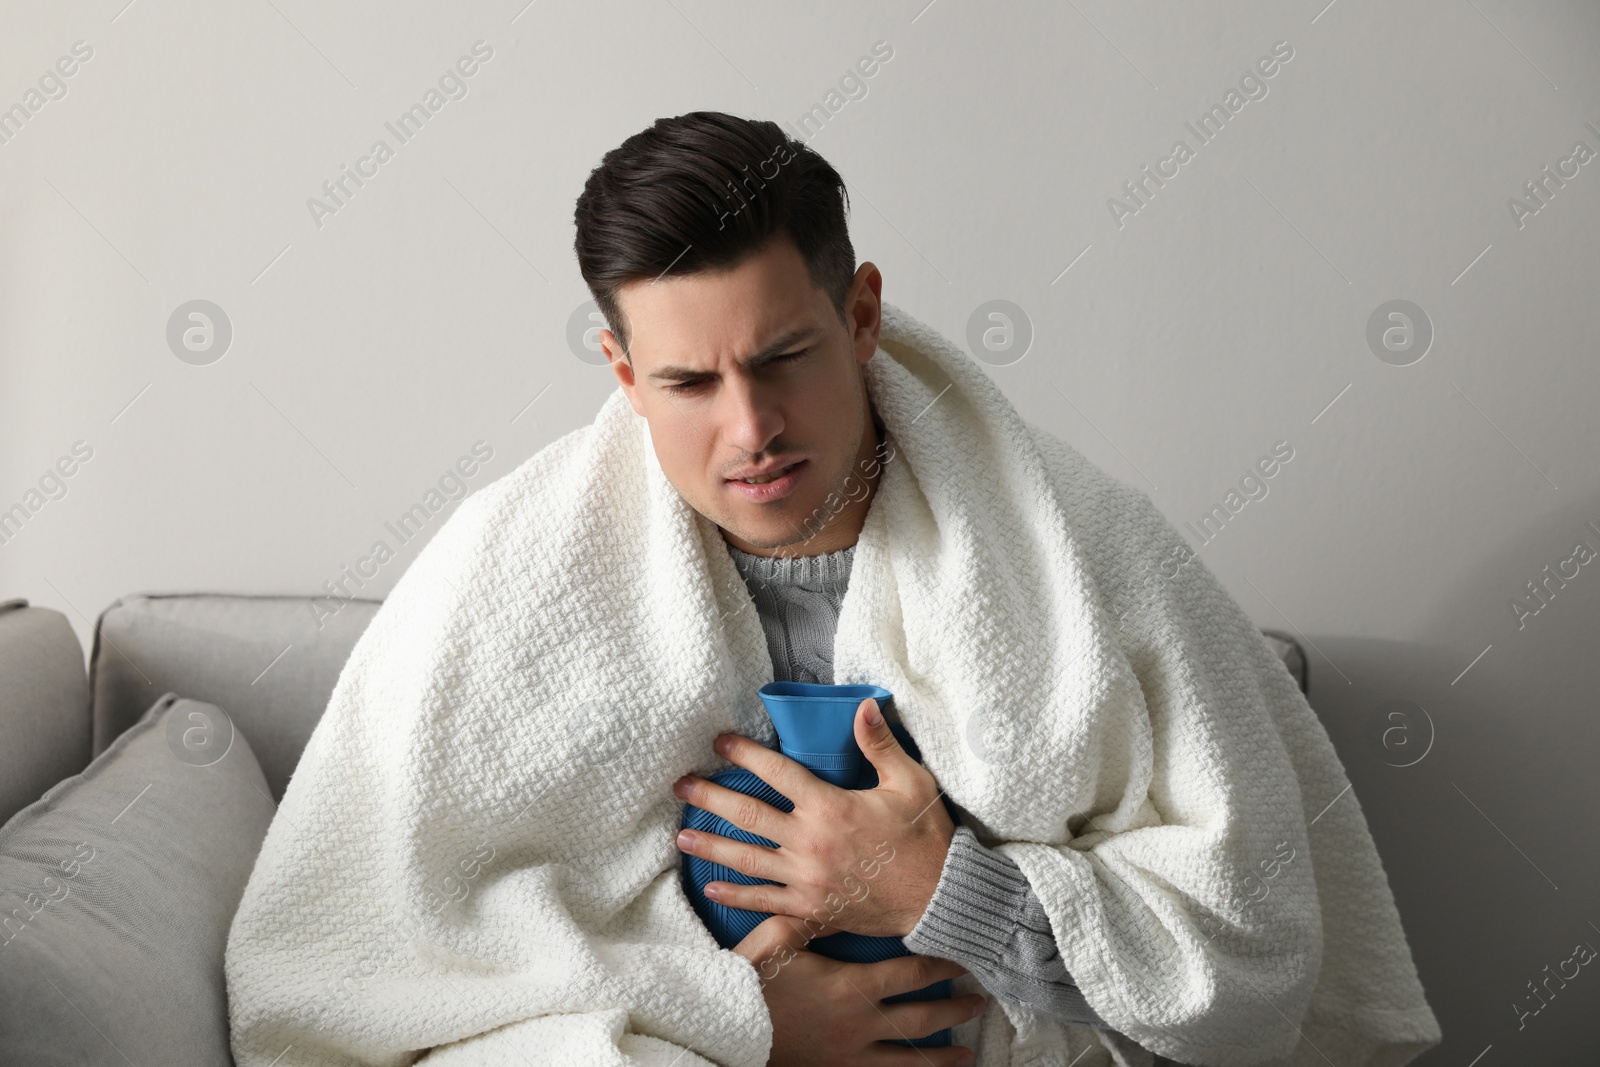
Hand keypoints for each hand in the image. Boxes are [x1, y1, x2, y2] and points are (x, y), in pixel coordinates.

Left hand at [674, 697, 955, 939]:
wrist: (940, 897)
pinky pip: (764, 902)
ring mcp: (806, 879)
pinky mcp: (810, 909)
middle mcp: (810, 843)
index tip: (720, 742)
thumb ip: (880, 744)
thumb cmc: (925, 838)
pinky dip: (736, 896)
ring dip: (711, 846)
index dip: (745, 753)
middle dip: (710, 797)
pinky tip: (712, 888)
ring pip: (747, 859)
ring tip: (682, 836)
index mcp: (830, 807)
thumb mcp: (910, 783)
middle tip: (681, 786)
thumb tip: (864, 705)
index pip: (777, 773)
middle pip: (748, 815)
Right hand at [735, 914, 981, 1066]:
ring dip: (942, 1054)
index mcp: (852, 986)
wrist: (727, 1029)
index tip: (962, 959)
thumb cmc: (752, 979)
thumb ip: (811, 912)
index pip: (911, 974)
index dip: (941, 966)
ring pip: (908, 1057)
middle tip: (980, 1001)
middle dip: (954, 1008)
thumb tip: (835, 884)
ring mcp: (850, 1054)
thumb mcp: (779, 935)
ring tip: (967, 1050)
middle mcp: (860, 1023)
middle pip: (921, 1017)